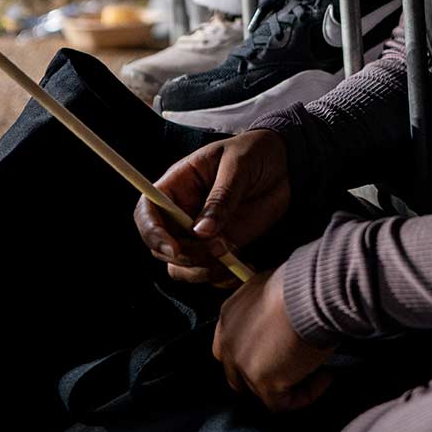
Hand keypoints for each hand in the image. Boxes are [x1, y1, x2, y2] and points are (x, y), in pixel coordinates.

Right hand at [133, 129, 290, 284]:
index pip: (147, 212)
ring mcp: (201, 233)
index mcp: (177, 185)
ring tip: (233, 254)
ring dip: (203, 270)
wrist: (284, 165)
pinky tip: (244, 266)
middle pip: (162, 247)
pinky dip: (223, 278)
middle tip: (220, 247)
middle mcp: (182, 212)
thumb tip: (201, 232)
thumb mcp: (238, 166)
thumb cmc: (253, 153)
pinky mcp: (221, 247)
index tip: (173, 249)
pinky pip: (209, 273)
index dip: (151, 233)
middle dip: (186, 256)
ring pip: (182, 267)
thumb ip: (221, 197)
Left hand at [213, 267, 335, 411]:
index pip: (227, 347)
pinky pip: (281, 404)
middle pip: (236, 376)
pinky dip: (305, 395)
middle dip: (262, 377)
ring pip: (259, 392)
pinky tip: (326, 376)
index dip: (249, 355)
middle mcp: (228, 341)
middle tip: (293, 369)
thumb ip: (265, 308)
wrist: (306, 292)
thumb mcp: (270, 287)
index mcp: (228, 316)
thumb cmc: (297, 283)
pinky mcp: (262, 382)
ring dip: (288, 385)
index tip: (277, 353)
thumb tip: (282, 318)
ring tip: (317, 370)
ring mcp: (242, 364)